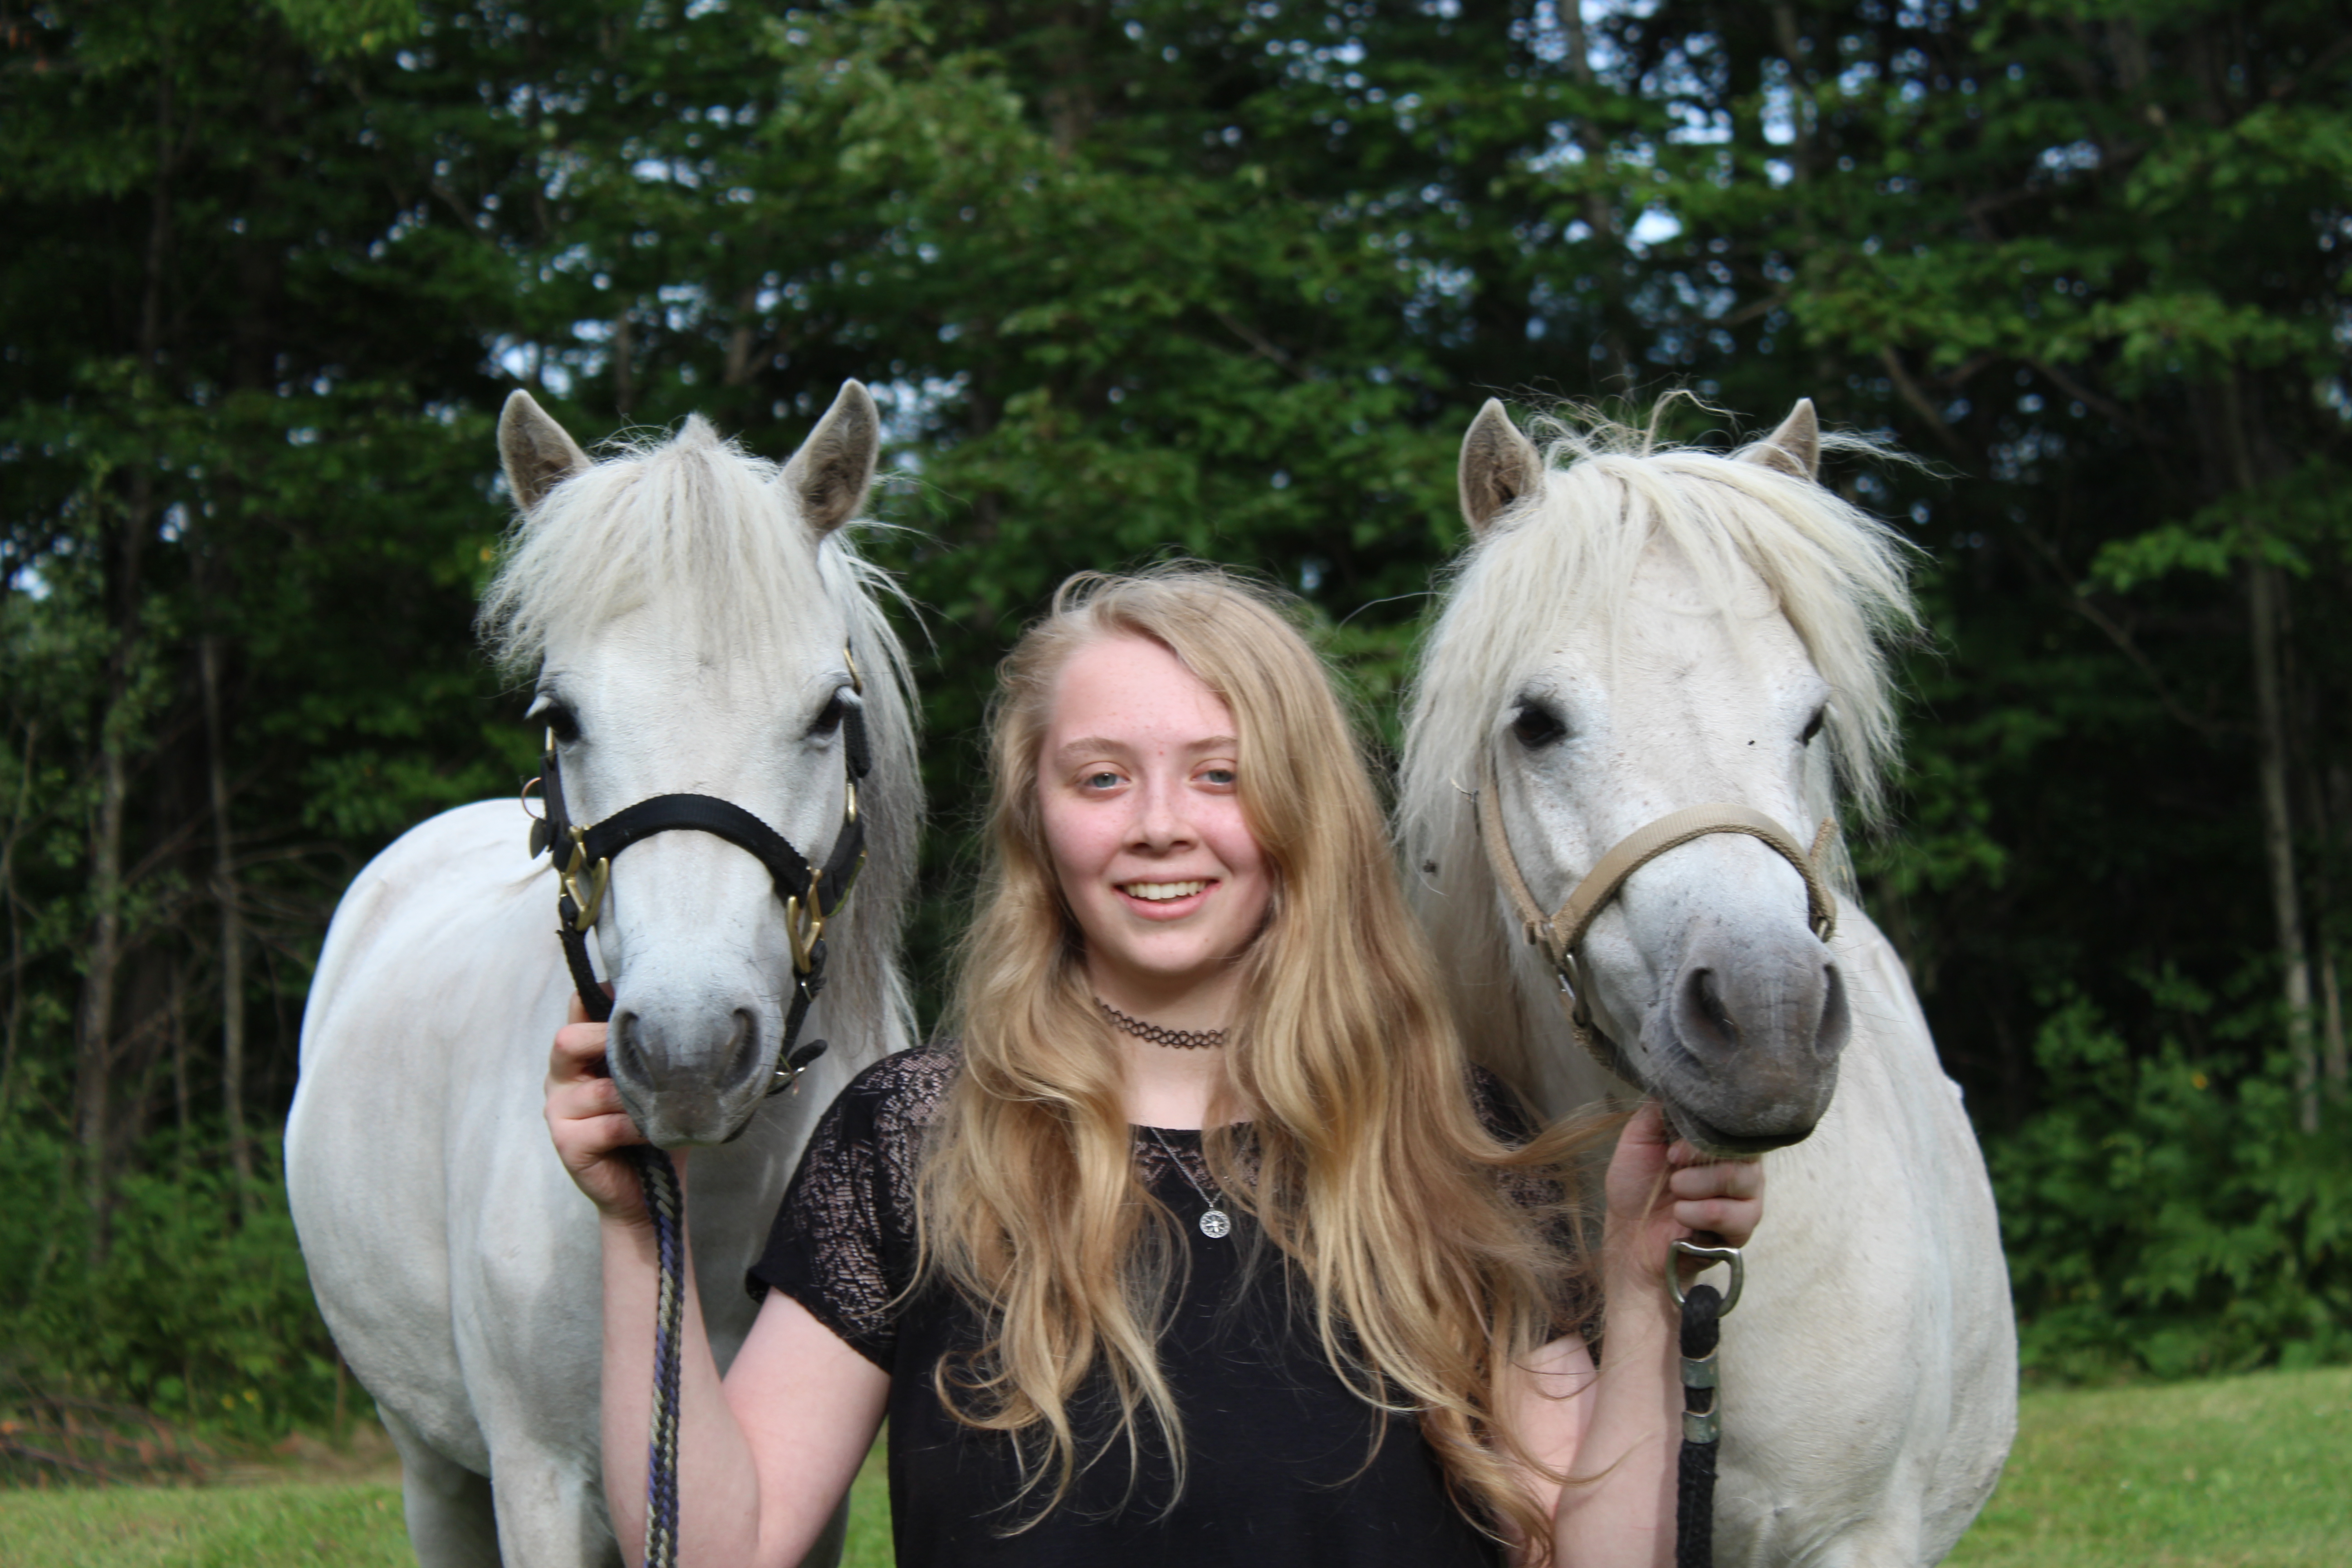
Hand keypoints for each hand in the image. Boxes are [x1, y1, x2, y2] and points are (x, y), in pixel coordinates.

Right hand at [544, 992, 659, 1223]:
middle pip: (568, 1040)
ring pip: (600, 1090)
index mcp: (578, 1057)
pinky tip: (654, 1133)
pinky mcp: (566, 1143)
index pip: (576, 1011)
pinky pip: (608, 1125)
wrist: (648, 1191)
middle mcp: (560, 1079)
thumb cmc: (654, 1125)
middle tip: (649, 1053)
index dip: (599, 995)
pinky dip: (638, 1127)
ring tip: (661, 1107)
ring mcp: (558, 1112)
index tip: (635, 990)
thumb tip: (674, 1007)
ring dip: (637, 1099)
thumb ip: (646, 1048)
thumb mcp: (651, 1079)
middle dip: (608, 1041)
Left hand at [1599, 1102, 1763, 1295]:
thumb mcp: (1639, 1139)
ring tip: (1674, 1192)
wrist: (1629, 1236)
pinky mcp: (1742, 1228)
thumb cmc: (1636, 1187)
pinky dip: (1700, 1213)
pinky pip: (1737, 1215)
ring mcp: (1745, 1197)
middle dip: (1700, 1157)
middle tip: (1672, 1165)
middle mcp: (1740, 1165)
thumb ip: (1659, 1111)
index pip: (1733, 1123)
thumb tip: (1675, 1085)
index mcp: (1718, 1142)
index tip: (1673, 1147)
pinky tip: (1682, 1216)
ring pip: (1741, 1178)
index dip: (1705, 1130)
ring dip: (1697, 1185)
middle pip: (1744, 1148)